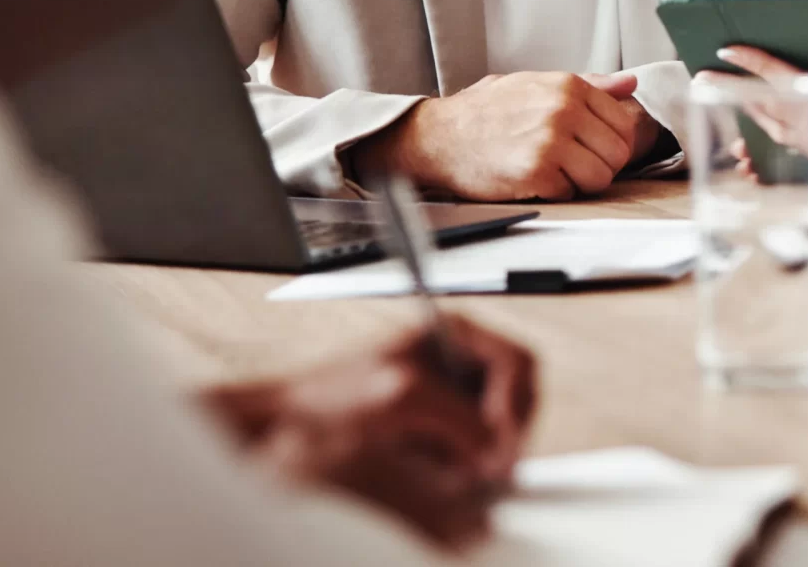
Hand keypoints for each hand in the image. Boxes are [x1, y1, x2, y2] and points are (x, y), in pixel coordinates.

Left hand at [204, 318, 539, 549]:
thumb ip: (455, 415)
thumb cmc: (328, 396)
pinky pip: (478, 455)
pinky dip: (467, 469)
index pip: (519, 363)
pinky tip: (441, 473)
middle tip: (484, 465)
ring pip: (502, 433)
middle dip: (504, 435)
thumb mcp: (400, 396)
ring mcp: (453, 399)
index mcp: (454, 333)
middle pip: (519, 399)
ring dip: (485, 456)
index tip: (499, 439)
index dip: (516, 405)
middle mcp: (458, 363)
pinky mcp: (444, 434)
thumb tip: (492, 447)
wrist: (288, 425)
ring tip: (454, 469)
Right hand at [356, 71, 651, 201]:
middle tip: (572, 164)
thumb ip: (590, 85)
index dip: (610, 142)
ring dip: (581, 182)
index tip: (590, 147)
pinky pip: (571, 193)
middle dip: (600, 164)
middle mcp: (563, 110)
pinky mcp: (536, 173)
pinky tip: (534, 180)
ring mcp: (551, 141)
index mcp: (569, 86)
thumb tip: (631, 83)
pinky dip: (556, 193)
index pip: (624, 124)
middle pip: (618, 153)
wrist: (440, 136)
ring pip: (601, 177)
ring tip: (555, 172)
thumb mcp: (537, 84)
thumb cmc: (487, 111)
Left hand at [713, 38, 807, 198]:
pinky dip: (784, 129)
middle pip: (781, 114)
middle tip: (707, 75)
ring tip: (733, 94)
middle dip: (742, 93)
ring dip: (759, 113)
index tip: (729, 51)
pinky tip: (777, 122)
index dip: (761, 67)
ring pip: (791, 132)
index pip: (798, 86)